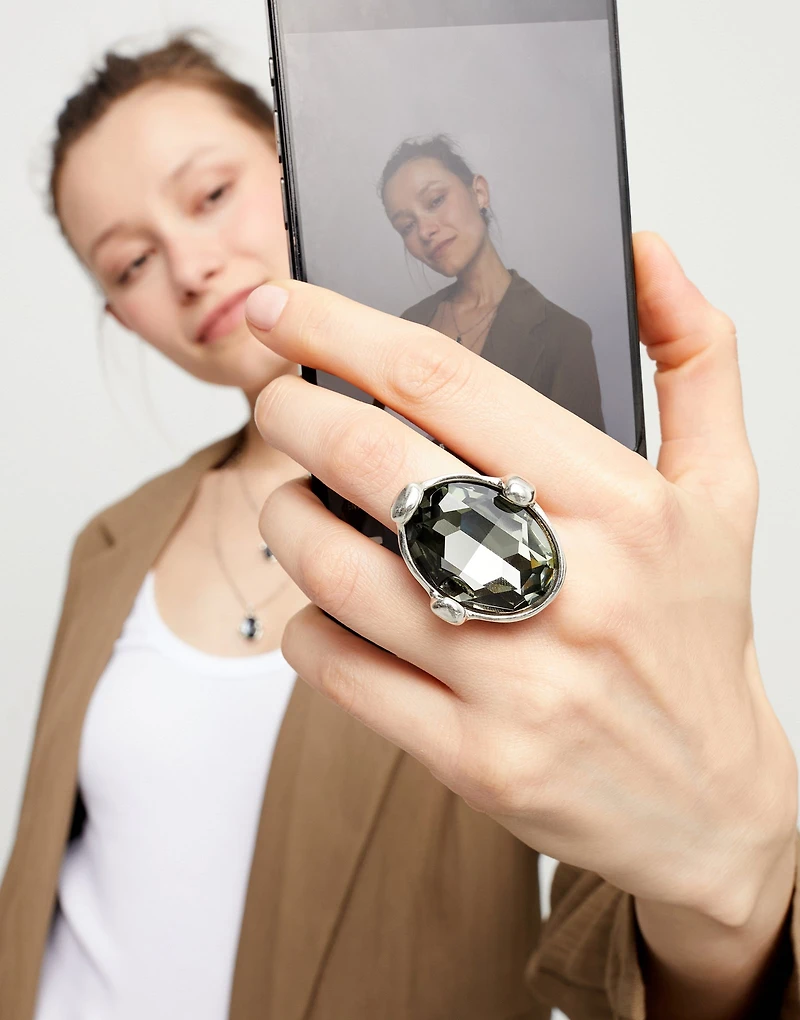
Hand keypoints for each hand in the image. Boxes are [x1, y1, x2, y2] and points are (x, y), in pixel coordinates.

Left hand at [246, 233, 797, 926]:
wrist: (711, 804)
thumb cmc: (699, 637)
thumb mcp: (725, 490)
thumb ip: (697, 359)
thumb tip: (651, 253)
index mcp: (622, 503)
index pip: (447, 380)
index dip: (340, 327)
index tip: (280, 306)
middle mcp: (568, 587)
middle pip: (373, 462)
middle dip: (290, 413)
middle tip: (273, 401)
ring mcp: (515, 682)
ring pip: (337, 572)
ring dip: (287, 519)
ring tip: (294, 502)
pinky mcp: (474, 759)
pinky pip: (339, 671)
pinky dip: (305, 625)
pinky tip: (325, 607)